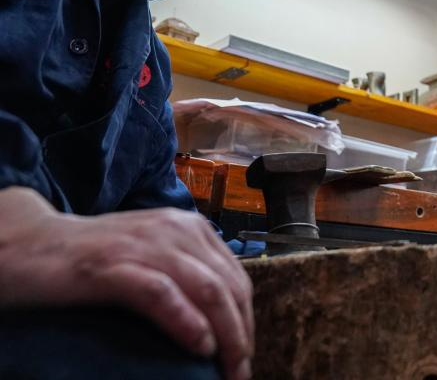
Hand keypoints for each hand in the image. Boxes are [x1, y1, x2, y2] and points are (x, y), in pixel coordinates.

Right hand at [0, 187, 252, 379]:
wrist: (32, 245)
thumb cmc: (95, 257)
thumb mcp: (153, 256)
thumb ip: (187, 275)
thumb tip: (221, 321)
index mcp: (191, 229)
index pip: (237, 279)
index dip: (247, 321)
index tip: (244, 356)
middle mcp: (176, 231)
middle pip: (229, 288)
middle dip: (241, 336)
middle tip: (240, 373)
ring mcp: (145, 246)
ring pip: (208, 291)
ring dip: (226, 336)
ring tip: (226, 369)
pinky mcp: (112, 267)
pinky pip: (162, 294)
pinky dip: (188, 322)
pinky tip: (200, 346)